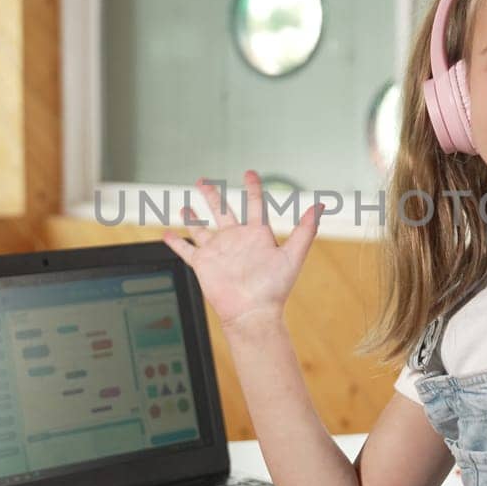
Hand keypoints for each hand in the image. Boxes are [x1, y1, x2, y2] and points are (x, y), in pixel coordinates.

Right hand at [161, 170, 323, 328]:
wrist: (252, 313)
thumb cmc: (274, 289)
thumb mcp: (293, 255)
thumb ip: (305, 230)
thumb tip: (320, 206)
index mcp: (256, 234)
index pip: (254, 204)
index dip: (252, 187)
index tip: (249, 173)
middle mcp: (235, 239)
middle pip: (221, 210)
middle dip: (212, 195)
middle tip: (203, 180)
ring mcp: (218, 251)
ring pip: (201, 228)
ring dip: (192, 217)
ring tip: (185, 207)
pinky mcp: (203, 264)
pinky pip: (186, 249)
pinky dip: (175, 242)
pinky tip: (166, 233)